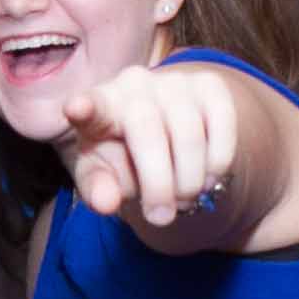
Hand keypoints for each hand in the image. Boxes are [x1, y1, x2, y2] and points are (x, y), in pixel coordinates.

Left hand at [60, 60, 244, 227]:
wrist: (164, 138)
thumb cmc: (123, 158)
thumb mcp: (104, 177)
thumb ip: (98, 190)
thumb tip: (106, 203)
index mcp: (99, 106)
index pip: (90, 105)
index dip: (85, 107)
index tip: (76, 108)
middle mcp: (134, 84)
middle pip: (147, 131)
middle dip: (158, 184)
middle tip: (160, 218)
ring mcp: (174, 80)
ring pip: (189, 133)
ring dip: (190, 179)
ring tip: (183, 200)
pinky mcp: (210, 85)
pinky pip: (222, 125)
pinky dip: (217, 161)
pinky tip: (206, 177)